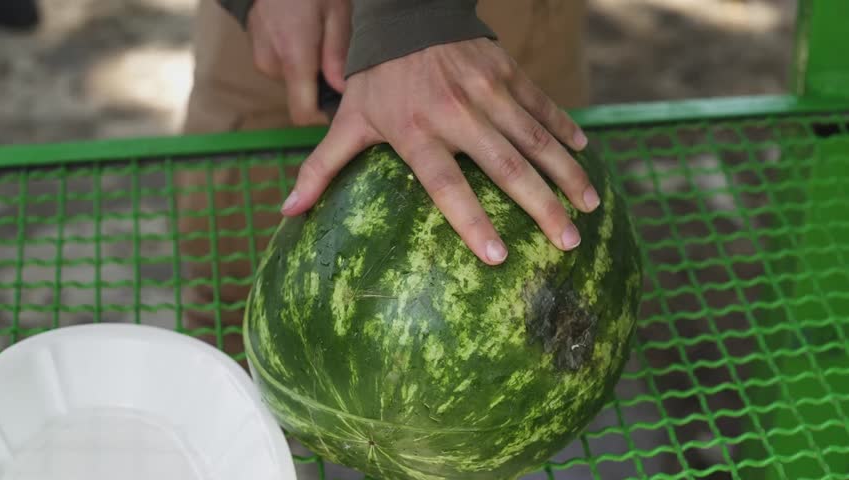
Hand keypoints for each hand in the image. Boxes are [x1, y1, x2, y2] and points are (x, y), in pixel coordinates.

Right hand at [247, 0, 350, 124]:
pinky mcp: (257, 49)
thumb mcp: (336, 12)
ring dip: (307, 66)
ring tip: (317, 35)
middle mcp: (272, 63)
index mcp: (294, 58)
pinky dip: (294, 55)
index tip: (338, 105)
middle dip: (319, 82)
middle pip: (301, 93)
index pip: (302, 113)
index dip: (321, 115)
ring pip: (292, 78)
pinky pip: (281, 64)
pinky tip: (301, 30)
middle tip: (334, 54)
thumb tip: (341, 91)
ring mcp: (261, 56)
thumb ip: (338, 54)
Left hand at [282, 38, 599, 264]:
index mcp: (415, 132)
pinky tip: (585, 154)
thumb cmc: (375, 79)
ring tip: (590, 208)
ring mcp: (487, 90)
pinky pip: (542, 104)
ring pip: (535, 138)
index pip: (447, 185)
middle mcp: (456, 113)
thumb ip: (320, 168)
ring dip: (566, 174)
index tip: (498, 256)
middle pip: (505, 167)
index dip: (472, 220)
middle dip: (541, 207)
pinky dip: (565, 128)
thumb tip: (287, 212)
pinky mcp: (507, 71)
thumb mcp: (348, 121)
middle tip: (567, 243)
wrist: (404, 15)